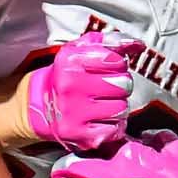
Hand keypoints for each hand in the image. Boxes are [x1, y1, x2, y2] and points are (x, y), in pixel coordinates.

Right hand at [25, 30, 141, 151]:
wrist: (39, 104)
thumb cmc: (67, 74)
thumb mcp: (81, 50)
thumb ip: (111, 42)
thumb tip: (139, 45)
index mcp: (70, 61)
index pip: (116, 60)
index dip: (118, 64)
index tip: (108, 68)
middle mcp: (70, 86)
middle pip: (123, 85)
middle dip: (120, 86)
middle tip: (108, 87)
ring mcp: (73, 112)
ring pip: (122, 109)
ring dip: (118, 106)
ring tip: (104, 103)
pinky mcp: (79, 135)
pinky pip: (116, 130)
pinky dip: (114, 126)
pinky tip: (101, 119)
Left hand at [51, 131, 177, 177]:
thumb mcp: (177, 149)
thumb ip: (159, 137)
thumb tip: (147, 135)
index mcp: (125, 155)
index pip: (95, 146)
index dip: (86, 149)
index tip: (83, 154)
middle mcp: (110, 176)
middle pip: (70, 169)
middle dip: (60, 172)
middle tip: (59, 177)